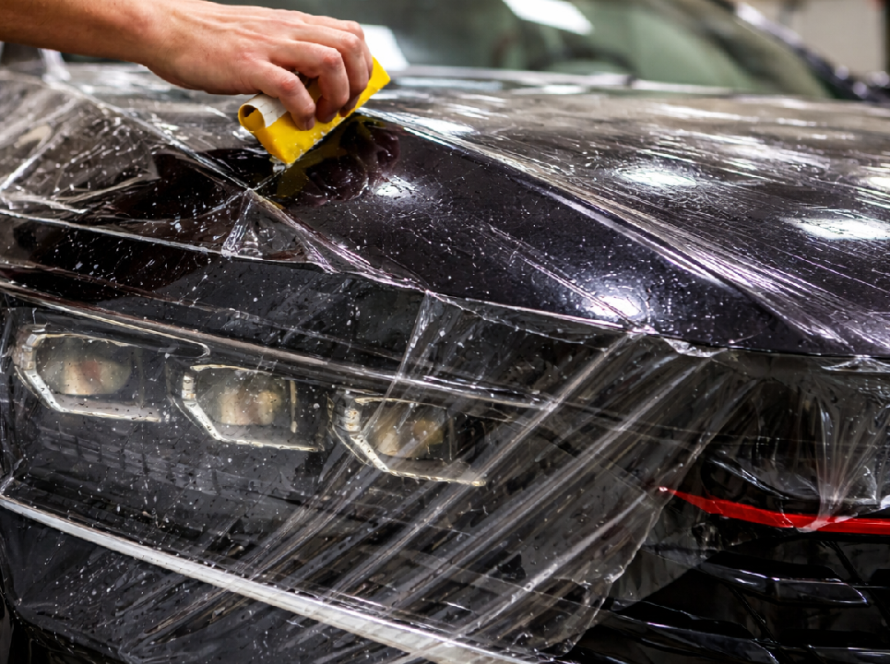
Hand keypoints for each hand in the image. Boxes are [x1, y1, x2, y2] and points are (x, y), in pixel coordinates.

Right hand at [142, 0, 373, 129]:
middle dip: (356, 84)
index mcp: (291, 24)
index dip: (362, 65)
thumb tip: (309, 87)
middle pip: (348, 46)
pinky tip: (299, 122)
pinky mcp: (249, 66)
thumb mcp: (259, 39)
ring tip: (322, 116)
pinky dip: (304, 111)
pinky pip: (292, 87)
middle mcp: (286, 31)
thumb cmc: (207, 40)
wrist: (165, 29)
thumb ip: (286, 56)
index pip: (350, 34)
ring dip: (335, 97)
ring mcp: (269, 46)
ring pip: (329, 62)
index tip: (354, 91)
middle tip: (341, 108)